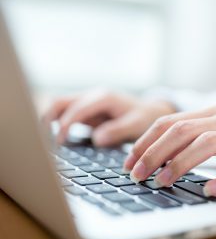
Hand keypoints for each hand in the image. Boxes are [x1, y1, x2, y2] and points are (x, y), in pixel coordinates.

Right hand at [43, 89, 175, 145]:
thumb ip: (117, 130)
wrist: (149, 111)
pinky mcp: (87, 109)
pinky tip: (58, 138)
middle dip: (48, 118)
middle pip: (61, 101)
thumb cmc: (143, 118)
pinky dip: (58, 122)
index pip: (76, 109)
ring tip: (46, 140)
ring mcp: (88, 102)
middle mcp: (93, 96)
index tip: (59, 142)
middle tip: (44, 141)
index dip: (64, 125)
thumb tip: (96, 138)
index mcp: (103, 98)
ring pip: (61, 105)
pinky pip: (67, 113)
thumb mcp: (136, 124)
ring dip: (50, 120)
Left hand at [124, 106, 215, 196]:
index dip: (145, 142)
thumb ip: (189, 139)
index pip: (169, 123)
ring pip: (208, 144)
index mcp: (210, 114)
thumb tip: (155, 156)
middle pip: (182, 131)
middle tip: (138, 175)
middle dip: (154, 153)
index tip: (129, 162)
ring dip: (181, 164)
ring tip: (162, 182)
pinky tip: (210, 191)